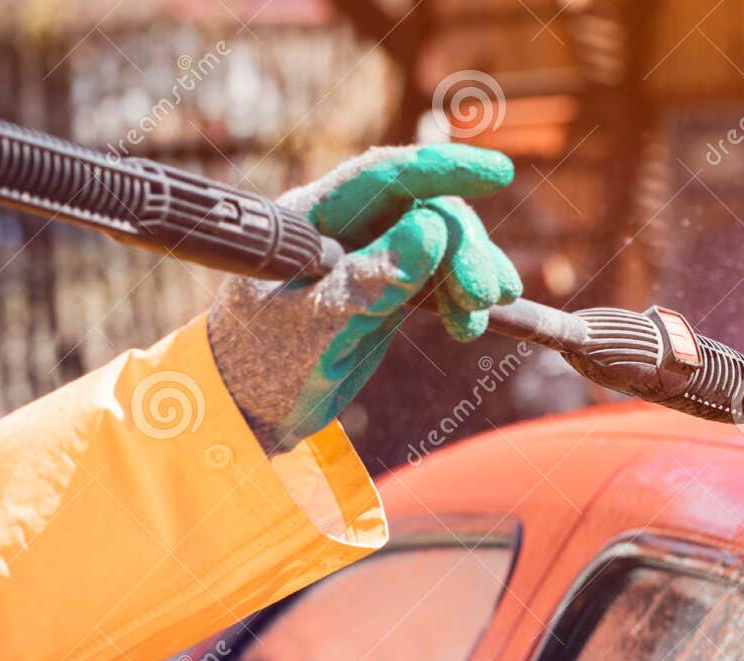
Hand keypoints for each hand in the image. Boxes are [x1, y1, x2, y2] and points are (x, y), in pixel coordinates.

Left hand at [208, 143, 521, 453]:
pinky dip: (460, 297)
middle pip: (422, 212)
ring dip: (468, 275)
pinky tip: (470, 323)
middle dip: (463, 247)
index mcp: (310, 220)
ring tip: (479, 316)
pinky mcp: (382, 290)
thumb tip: (432, 229)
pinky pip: (434, 279)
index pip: (381, 177)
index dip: (440, 167)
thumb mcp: (313, 328)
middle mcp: (341, 229)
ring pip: (437, 245)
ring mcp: (365, 259)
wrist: (248, 410)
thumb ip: (369, 281)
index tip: (496, 174)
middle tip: (487, 294)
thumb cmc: (261, 365)